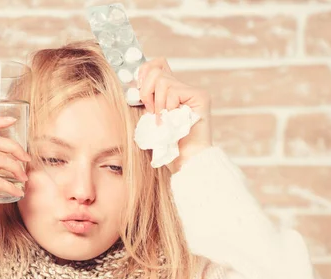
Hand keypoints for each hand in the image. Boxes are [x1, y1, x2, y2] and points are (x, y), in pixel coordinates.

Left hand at [137, 58, 212, 172]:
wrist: (184, 161)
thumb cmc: (166, 144)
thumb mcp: (148, 117)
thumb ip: (144, 99)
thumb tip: (130, 82)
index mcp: (170, 91)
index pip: (156, 64)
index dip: (143, 71)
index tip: (137, 90)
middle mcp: (183, 88)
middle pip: (156, 68)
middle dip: (146, 90)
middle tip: (150, 110)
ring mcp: (193, 91)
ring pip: (162, 81)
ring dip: (156, 104)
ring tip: (162, 120)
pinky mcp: (200, 96)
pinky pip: (172, 92)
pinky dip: (166, 108)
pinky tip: (171, 121)